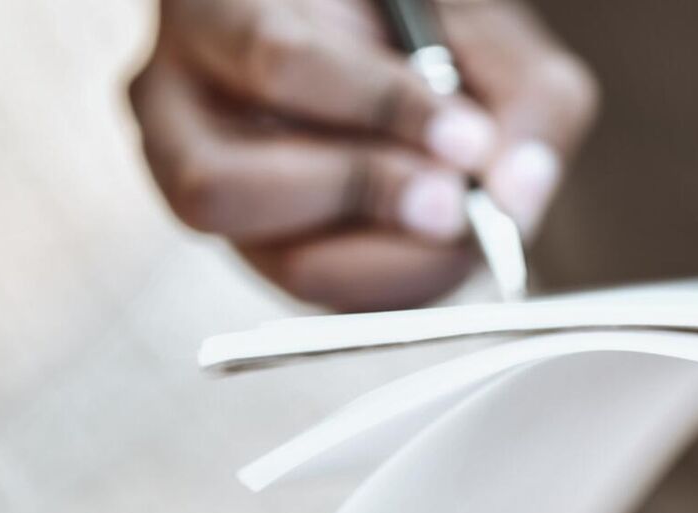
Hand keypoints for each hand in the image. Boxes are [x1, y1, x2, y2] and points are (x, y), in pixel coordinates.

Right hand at [131, 0, 596, 311]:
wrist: (401, 56)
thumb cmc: (425, 33)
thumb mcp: (488, 38)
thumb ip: (524, 99)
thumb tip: (517, 196)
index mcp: (214, 13)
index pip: (273, 60)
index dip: (377, 108)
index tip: (469, 138)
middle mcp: (174, 108)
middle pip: (222, 188)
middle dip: (360, 198)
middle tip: (455, 201)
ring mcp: (201, 196)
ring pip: (269, 262)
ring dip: (386, 259)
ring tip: (458, 222)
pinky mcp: (261, 258)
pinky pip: (324, 299)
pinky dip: (399, 284)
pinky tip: (443, 247)